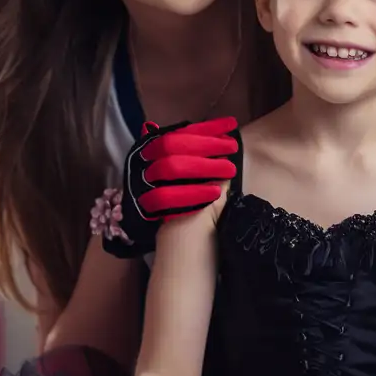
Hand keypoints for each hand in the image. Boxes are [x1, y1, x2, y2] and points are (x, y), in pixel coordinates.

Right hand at [102, 118, 238, 256]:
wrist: (172, 250)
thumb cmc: (185, 208)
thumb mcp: (188, 178)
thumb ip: (196, 159)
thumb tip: (218, 137)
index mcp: (151, 153)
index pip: (179, 133)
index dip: (206, 128)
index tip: (230, 124)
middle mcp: (143, 166)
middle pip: (174, 146)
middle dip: (206, 144)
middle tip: (232, 147)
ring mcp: (143, 186)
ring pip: (172, 167)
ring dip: (205, 167)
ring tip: (230, 169)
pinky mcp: (147, 208)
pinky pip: (168, 196)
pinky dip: (194, 193)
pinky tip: (216, 192)